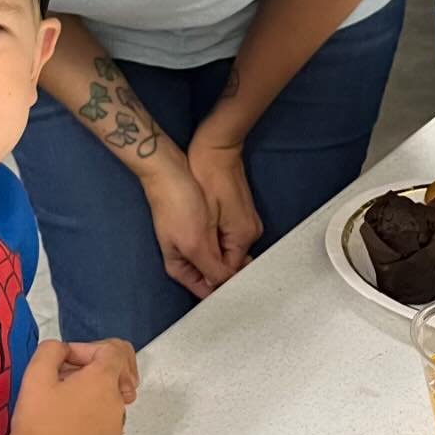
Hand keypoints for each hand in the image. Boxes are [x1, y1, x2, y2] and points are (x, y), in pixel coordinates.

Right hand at [10, 338, 137, 434]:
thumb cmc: (36, 422)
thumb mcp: (36, 372)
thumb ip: (54, 348)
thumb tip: (66, 351)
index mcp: (103, 381)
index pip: (115, 350)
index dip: (89, 349)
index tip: (67, 363)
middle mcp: (117, 404)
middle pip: (114, 375)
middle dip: (92, 372)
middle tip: (64, 383)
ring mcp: (116, 431)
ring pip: (109, 402)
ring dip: (91, 398)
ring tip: (62, 409)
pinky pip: (106, 428)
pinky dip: (91, 423)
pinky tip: (67, 432)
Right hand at [141, 150, 235, 299]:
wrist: (171, 170)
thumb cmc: (179, 207)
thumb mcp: (196, 244)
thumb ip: (213, 269)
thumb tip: (228, 286)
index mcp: (180, 268)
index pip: (207, 291)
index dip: (226, 291)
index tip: (247, 287)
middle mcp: (188, 258)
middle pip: (215, 276)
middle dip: (231, 273)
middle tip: (251, 269)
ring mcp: (196, 241)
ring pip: (220, 259)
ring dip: (232, 257)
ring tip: (248, 256)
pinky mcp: (203, 226)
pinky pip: (221, 242)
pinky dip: (230, 243)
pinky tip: (240, 239)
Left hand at [188, 125, 261, 275]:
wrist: (212, 147)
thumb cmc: (203, 182)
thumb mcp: (198, 233)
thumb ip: (210, 263)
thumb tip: (214, 286)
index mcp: (244, 237)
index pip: (229, 273)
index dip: (210, 279)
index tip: (192, 280)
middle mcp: (250, 232)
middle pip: (228, 261)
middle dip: (207, 264)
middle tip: (183, 259)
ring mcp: (246, 220)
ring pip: (224, 248)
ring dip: (207, 249)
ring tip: (185, 240)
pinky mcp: (238, 211)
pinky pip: (224, 234)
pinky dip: (209, 236)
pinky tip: (193, 226)